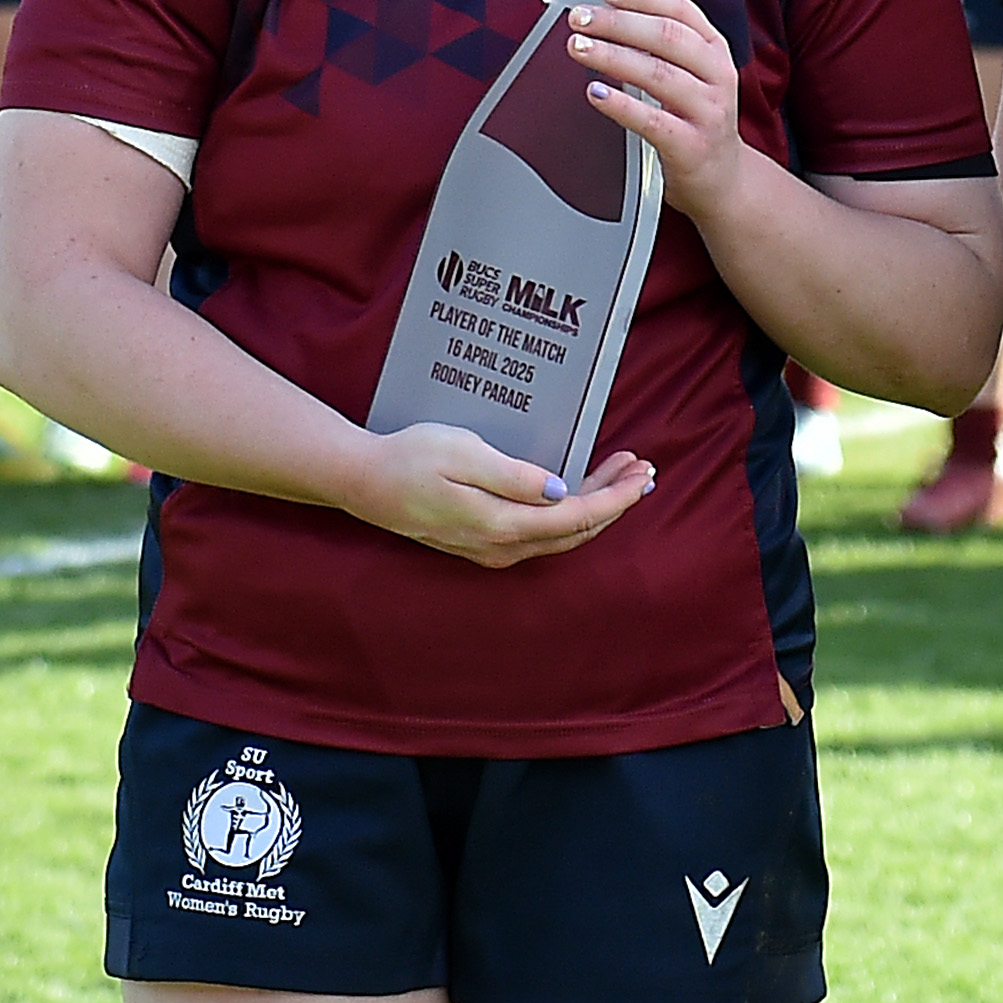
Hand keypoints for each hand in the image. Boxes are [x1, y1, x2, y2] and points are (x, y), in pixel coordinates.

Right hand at [344, 422, 654, 567]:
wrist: (360, 481)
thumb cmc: (409, 458)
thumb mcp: (463, 453)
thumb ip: (513, 476)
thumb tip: (560, 492)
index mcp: (500, 525)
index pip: (577, 517)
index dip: (616, 498)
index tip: (642, 475)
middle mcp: (500, 546)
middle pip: (577, 530)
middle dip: (616, 500)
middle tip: (643, 469)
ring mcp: (490, 549)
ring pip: (561, 533)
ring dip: (596, 504)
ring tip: (621, 472)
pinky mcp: (482, 541)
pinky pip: (541, 533)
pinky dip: (570, 511)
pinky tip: (579, 488)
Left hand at [562, 0, 745, 226]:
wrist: (722, 179)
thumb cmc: (696, 119)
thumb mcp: (694, 73)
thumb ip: (664, 43)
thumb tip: (610, 10)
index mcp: (715, 49)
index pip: (680, 9)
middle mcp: (717, 75)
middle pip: (667, 37)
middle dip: (618, 23)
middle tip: (580, 18)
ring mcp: (708, 111)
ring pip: (658, 74)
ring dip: (613, 56)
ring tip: (578, 47)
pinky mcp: (692, 146)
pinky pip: (653, 121)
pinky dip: (621, 104)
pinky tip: (595, 93)